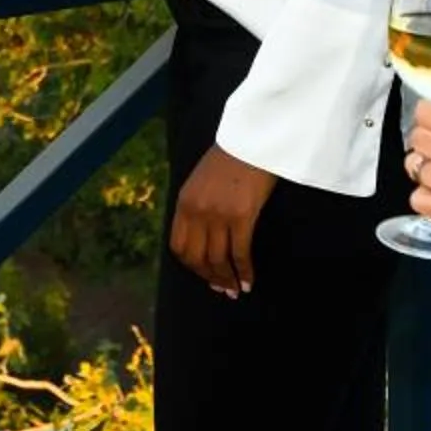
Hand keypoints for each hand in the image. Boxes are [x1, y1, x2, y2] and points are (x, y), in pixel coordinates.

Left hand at [170, 145, 277, 296]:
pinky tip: (249, 281)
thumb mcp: (201, 182)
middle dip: (210, 278)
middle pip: (197, 258)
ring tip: (237, 289)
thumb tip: (202, 236)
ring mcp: (218, 215)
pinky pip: (240, 253)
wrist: (251, 141)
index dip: (191, 266)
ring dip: (228, 280)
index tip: (203, 274)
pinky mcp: (241, 216)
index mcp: (184, 203)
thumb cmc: (230, 159)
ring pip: (218, 260)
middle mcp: (197, 212)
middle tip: (223, 289)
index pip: (179, 247)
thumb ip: (196, 207)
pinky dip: (244, 272)